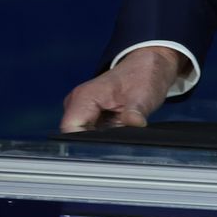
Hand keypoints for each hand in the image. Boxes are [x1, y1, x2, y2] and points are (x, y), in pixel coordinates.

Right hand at [58, 45, 189, 131]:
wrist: (146, 67)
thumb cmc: (143, 77)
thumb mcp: (143, 95)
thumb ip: (135, 111)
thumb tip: (134, 123)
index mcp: (84, 96)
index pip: (70, 129)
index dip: (84, 143)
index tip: (105, 149)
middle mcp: (77, 102)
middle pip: (74, 135)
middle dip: (94, 143)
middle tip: (117, 141)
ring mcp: (81, 109)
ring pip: (81, 136)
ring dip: (99, 140)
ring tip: (119, 133)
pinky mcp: (88, 115)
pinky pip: (89, 133)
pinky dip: (103, 136)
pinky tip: (117, 132)